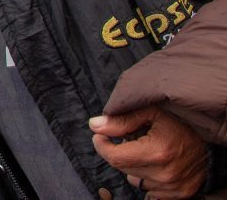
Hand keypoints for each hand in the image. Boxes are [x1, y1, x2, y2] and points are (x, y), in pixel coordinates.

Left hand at [91, 107, 207, 197]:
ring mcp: (173, 187)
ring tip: (148, 150)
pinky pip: (149, 189)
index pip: (114, 157)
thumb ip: (122, 119)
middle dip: (120, 151)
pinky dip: (147, 176)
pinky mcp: (179, 194)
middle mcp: (165, 174)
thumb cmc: (179, 121)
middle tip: (131, 138)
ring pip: (134, 179)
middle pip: (123, 168)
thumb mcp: (151, 111)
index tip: (100, 135)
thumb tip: (94, 126)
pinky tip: (157, 163)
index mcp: (157, 152)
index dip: (102, 144)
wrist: (210, 141)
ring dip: (134, 165)